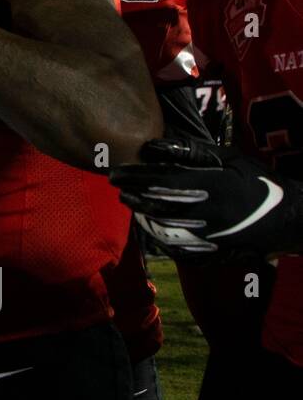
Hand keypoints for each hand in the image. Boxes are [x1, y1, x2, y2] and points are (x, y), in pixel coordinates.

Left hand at [110, 138, 302, 258]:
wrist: (290, 217)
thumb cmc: (257, 181)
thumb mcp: (230, 159)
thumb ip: (191, 152)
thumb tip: (152, 146)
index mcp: (211, 187)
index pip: (161, 180)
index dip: (134, 176)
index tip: (114, 172)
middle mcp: (208, 213)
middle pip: (158, 205)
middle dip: (133, 195)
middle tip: (117, 186)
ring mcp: (211, 237)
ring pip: (163, 228)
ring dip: (142, 216)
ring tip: (130, 203)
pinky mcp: (215, 253)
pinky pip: (179, 249)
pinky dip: (160, 238)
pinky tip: (151, 227)